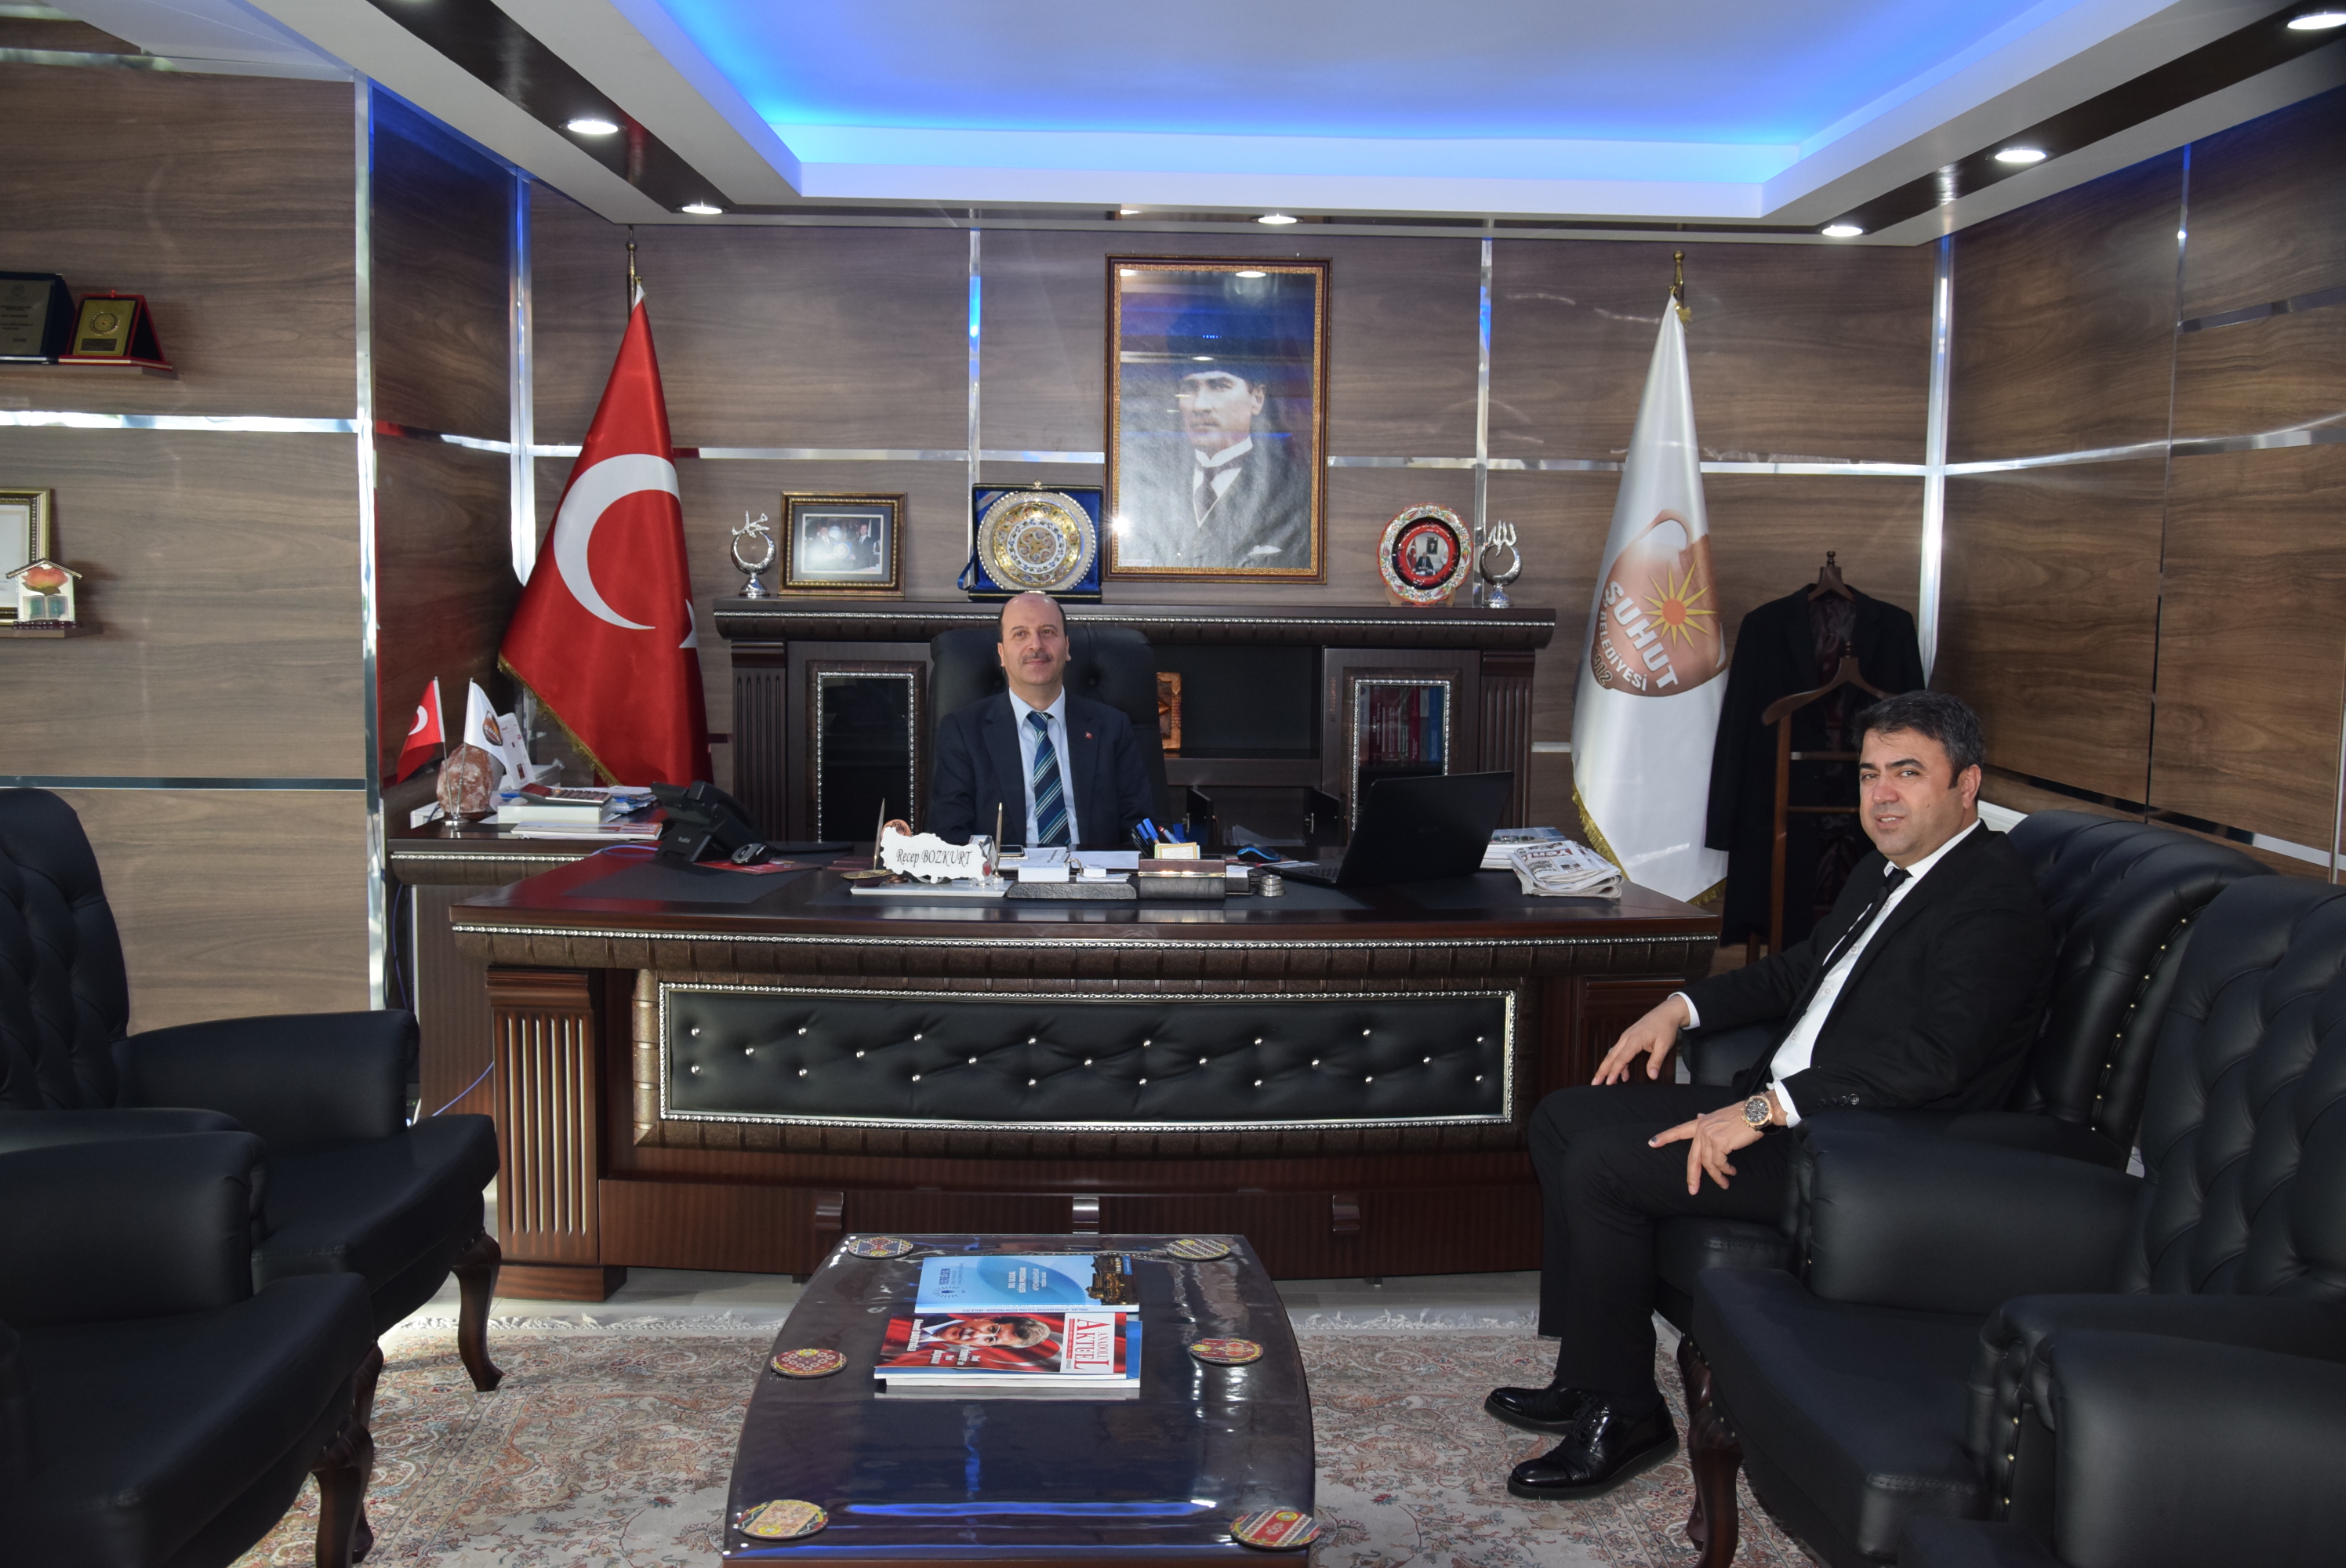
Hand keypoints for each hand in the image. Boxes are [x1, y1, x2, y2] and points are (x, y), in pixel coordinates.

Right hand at [1592, 995, 1691, 1084]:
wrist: (1666, 1013)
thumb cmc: (1665, 1028)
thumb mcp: (1664, 1046)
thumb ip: (1656, 1061)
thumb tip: (1652, 1076)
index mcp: (1634, 1040)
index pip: (1621, 1059)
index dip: (1614, 1072)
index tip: (1608, 1083)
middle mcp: (1626, 1038)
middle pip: (1611, 1056)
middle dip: (1602, 1071)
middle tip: (1595, 1083)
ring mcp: (1626, 1037)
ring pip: (1613, 1054)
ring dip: (1609, 1068)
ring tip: (1606, 1082)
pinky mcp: (1628, 1038)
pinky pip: (1620, 1052)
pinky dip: (1619, 1063)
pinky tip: (1624, 1075)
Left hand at [1650, 1104, 1767, 1194]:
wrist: (1756, 1112)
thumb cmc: (1741, 1115)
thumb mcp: (1719, 1116)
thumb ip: (1707, 1121)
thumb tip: (1698, 1117)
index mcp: (1700, 1123)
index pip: (1679, 1130)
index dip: (1664, 1137)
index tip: (1652, 1143)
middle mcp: (1702, 1128)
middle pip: (1692, 1157)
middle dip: (1692, 1176)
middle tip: (1693, 1190)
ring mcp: (1709, 1136)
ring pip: (1708, 1163)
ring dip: (1717, 1176)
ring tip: (1725, 1182)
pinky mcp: (1719, 1143)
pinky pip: (1719, 1163)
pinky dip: (1725, 1170)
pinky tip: (1731, 1172)